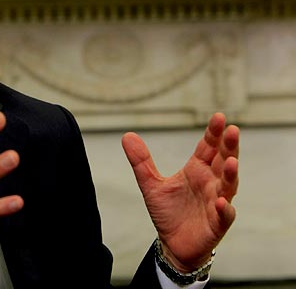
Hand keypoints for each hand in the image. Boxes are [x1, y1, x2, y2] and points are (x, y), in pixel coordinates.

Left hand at [121, 112, 238, 271]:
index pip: (208, 147)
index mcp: (197, 169)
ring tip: (232, 162)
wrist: (173, 243)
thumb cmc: (168, 211)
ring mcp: (216, 202)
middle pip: (223, 160)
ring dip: (231, 174)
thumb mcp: (150, 184)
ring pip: (228, 185)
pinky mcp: (217, 223)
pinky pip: (224, 215)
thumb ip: (141, 161)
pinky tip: (221, 201)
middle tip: (232, 130)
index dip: (214, 133)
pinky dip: (224, 208)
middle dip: (229, 146)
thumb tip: (127, 135)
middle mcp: (210, 182)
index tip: (219, 117)